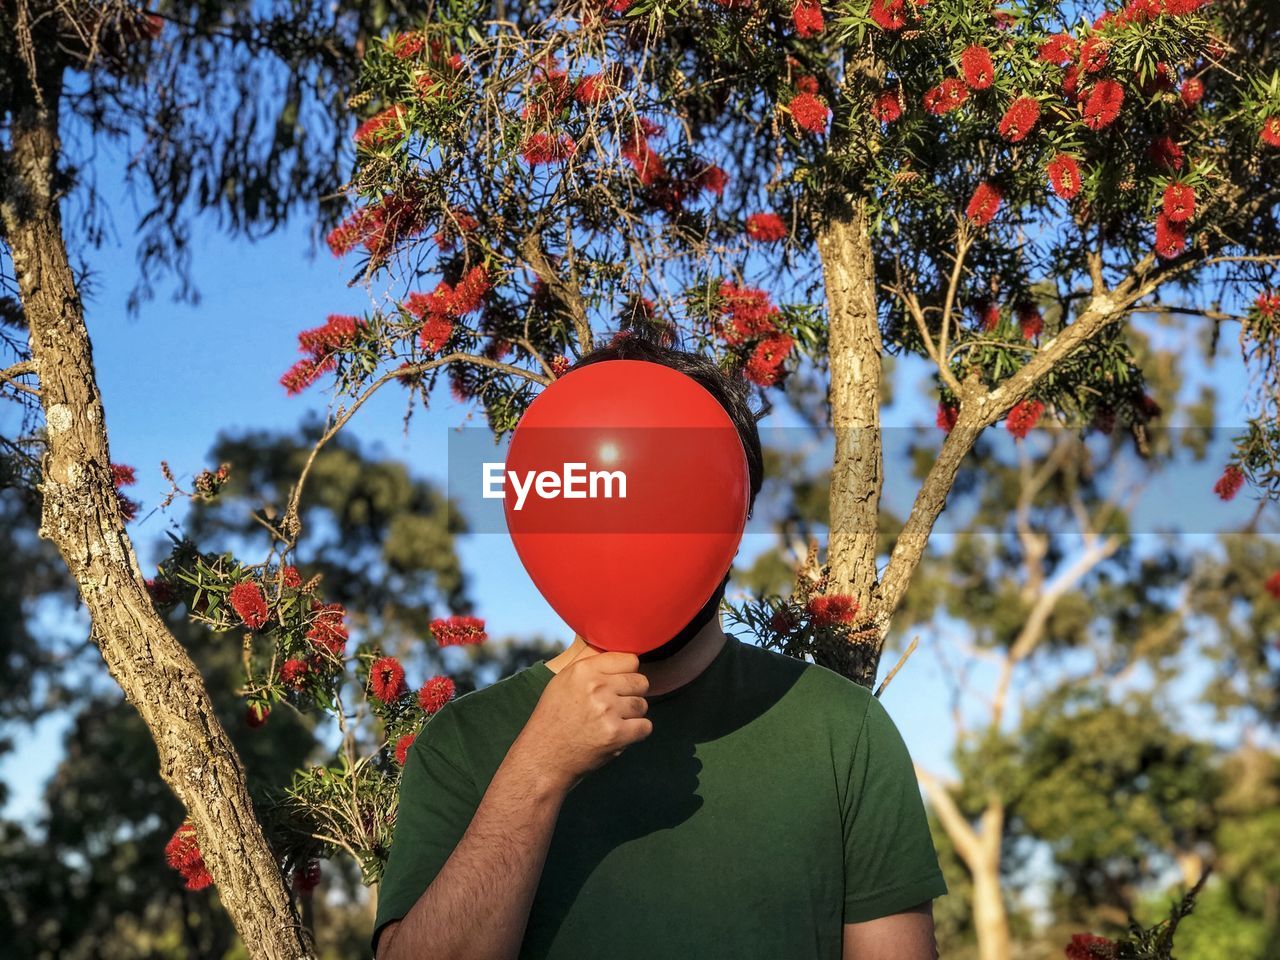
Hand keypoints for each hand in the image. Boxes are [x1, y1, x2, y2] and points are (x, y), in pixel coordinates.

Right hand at [509, 645, 651, 792]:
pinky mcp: (616, 734)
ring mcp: (607, 711)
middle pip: (640, 682)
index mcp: (584, 670)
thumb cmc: (554, 718)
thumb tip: (619, 654)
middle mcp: (596, 687)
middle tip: (616, 706)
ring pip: (643, 705)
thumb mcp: (564, 681)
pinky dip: (637, 732)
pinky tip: (620, 734)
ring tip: (613, 721)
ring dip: (632, 715)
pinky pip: (645, 727)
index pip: (630, 660)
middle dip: (632, 694)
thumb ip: (591, 666)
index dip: (626, 673)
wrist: (544, 757)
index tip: (618, 684)